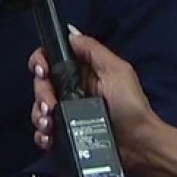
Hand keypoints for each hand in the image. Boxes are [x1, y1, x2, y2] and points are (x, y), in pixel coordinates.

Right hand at [27, 30, 158, 153]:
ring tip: (49, 125)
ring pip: (39, 108)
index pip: (52, 59)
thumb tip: (70, 32)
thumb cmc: (131, 105)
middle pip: (41, 84)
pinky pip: (44, 132)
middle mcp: (72, 89)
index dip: (41, 62)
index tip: (42, 71)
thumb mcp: (116, 70)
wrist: (138, 144)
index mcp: (83, 71)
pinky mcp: (66, 133)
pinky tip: (49, 138)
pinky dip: (42, 135)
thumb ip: (93, 49)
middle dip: (41, 94)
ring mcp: (68, 112)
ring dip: (39, 116)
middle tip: (50, 106)